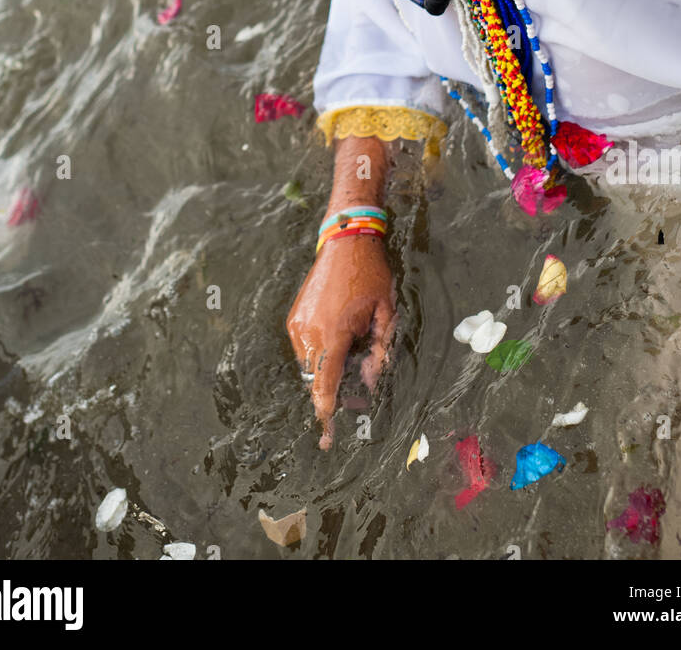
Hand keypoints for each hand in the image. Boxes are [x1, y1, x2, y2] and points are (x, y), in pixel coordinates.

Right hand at [286, 235, 396, 449]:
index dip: (326, 415)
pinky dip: (321, 352)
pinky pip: (306, 347)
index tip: (327, 438)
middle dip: (334, 391)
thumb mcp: (386, 314)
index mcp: (334, 334)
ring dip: (328, 369)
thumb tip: (370, 381)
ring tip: (355, 349)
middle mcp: (309, 333)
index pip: (325, 387)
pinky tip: (342, 336)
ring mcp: (298, 325)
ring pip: (310, 365)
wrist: (345, 241)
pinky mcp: (294, 318)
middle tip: (359, 381)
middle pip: (316, 380)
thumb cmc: (371, 276)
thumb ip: (379, 353)